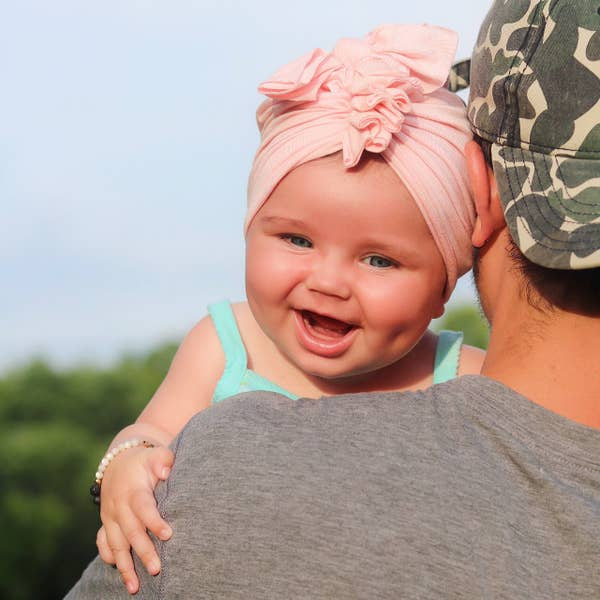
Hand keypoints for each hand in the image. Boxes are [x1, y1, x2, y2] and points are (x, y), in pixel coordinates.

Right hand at [97, 445, 173, 594]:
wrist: (118, 463)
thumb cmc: (143, 462)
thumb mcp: (155, 454)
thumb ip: (163, 460)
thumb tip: (165, 471)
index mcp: (132, 491)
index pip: (143, 508)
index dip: (154, 521)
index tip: (168, 534)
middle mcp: (118, 507)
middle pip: (130, 532)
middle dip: (143, 551)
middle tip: (157, 568)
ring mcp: (109, 518)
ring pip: (115, 545)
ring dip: (124, 566)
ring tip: (135, 587)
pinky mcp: (105, 525)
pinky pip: (103, 545)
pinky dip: (110, 558)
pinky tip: (120, 573)